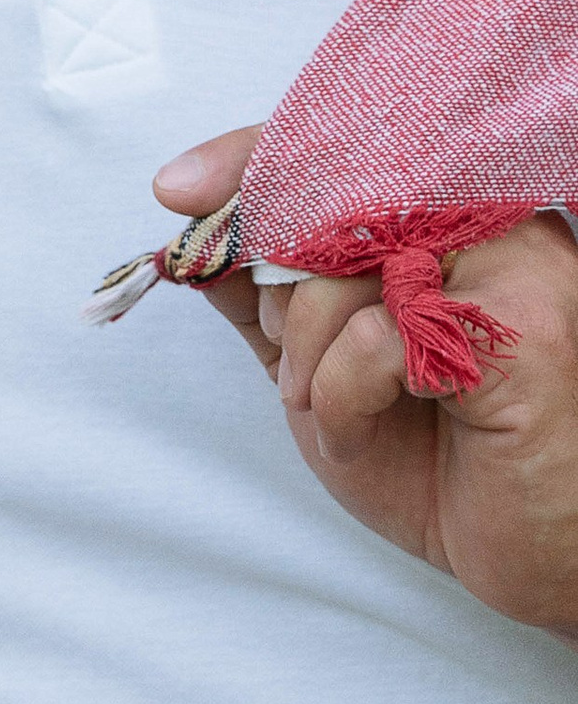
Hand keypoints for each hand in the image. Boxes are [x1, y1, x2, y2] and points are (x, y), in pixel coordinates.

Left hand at [156, 126, 577, 633]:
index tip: (175, 191)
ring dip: (304, 348)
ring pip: (352, 258)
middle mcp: (496, 224)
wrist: (528, 557)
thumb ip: (266, 291)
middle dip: (275, 276)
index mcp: (454, 217)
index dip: (250, 158)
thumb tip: (190, 223)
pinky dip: (341, 395)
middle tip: (282, 348)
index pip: (343, 146)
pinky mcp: (527, 332)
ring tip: (321, 407)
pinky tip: (361, 433)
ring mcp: (519, 268)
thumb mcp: (322, 363)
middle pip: (335, 193)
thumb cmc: (441, 459)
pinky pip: (383, 335)